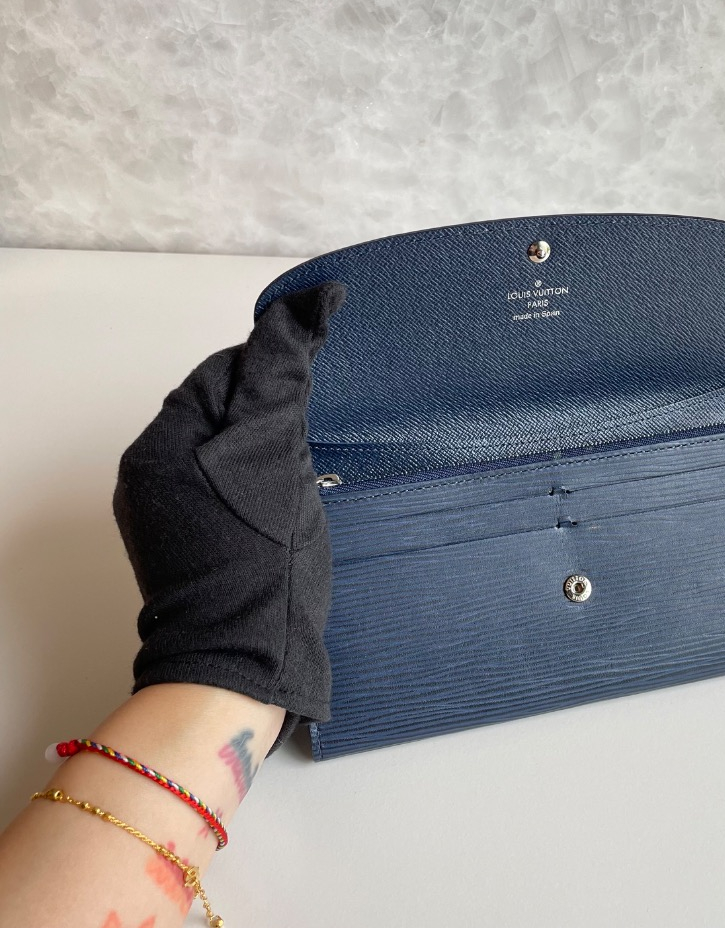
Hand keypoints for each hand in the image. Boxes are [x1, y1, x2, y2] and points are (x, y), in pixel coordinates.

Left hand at [112, 281, 346, 752]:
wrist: (241, 660)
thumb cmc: (267, 569)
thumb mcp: (281, 464)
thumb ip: (279, 386)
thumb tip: (291, 319)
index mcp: (169, 445)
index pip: (227, 371)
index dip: (276, 355)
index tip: (319, 332)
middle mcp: (150, 467)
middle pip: (214, 399)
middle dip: (262, 392)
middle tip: (311, 405)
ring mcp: (156, 502)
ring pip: (213, 434)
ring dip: (252, 427)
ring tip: (294, 453)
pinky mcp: (171, 529)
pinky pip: (206, 470)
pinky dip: (239, 463)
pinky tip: (270, 486)